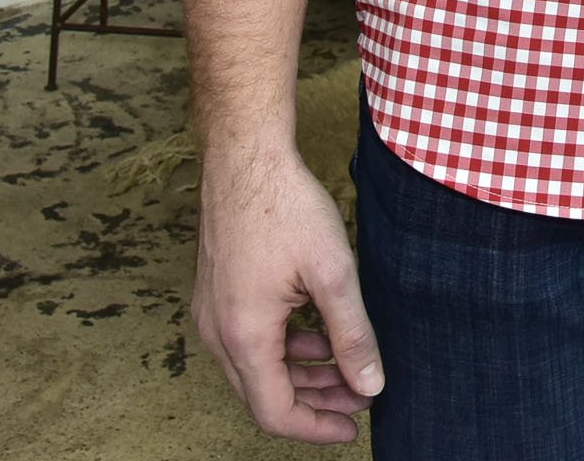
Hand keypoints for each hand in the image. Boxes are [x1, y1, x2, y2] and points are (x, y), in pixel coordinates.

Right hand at [193, 137, 382, 442]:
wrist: (245, 155)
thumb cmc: (284, 205)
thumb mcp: (333, 272)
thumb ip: (352, 335)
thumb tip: (371, 385)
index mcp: (243, 335)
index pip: (274, 412)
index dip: (316, 428)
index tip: (354, 426)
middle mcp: (217, 331)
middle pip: (263, 394)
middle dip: (315, 403)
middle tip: (361, 396)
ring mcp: (212, 311)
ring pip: (256, 368)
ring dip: (302, 375)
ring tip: (348, 368)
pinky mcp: (217, 292)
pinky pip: (248, 340)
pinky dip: (284, 349)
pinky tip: (319, 335)